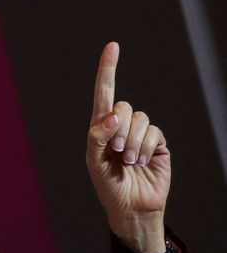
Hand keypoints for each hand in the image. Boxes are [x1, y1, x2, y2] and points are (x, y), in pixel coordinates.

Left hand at [86, 42, 170, 252]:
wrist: (131, 206)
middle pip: (123, 106)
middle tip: (116, 152)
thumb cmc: (107, 185)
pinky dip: (146, 148)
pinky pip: (154, 132)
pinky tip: (142, 162)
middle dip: (119, 129)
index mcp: (101, 126)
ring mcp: (141, 133)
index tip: (113, 46)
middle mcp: (121, 126)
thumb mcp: (94, 160)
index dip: (108, 69)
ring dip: (132, 142)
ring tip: (129, 162)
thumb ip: (98, 135)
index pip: (104, 92)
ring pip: (140, 119)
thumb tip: (112, 115)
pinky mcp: (158, 143)